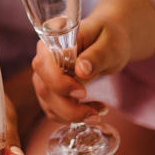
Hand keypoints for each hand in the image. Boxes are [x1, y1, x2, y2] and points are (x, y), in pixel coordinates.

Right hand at [31, 0, 154, 122]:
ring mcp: (46, 77)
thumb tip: (81, 70)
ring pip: (47, 103)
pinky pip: (54, 110)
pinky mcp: (52, 90)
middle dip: (67, 107)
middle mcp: (45, 60)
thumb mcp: (111, 43)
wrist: (109, 41)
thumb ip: (97, 55)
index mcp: (54, 42)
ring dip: (71, 115)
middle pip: (44, 88)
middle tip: (94, 114)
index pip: (43, 65)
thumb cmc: (110, 37)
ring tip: (98, 114)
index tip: (83, 92)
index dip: (59, 83)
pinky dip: (72, 117)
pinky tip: (93, 110)